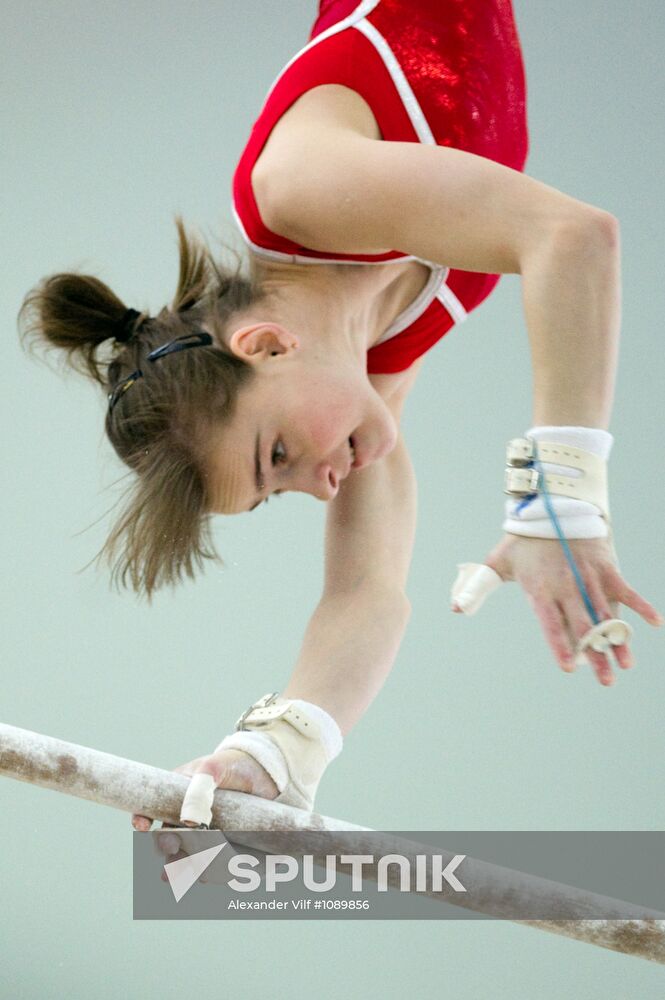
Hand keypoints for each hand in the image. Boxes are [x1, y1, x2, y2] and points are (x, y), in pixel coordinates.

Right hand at [131, 749, 279, 876]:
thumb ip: (201, 785)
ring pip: (184, 855)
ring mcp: (201, 834)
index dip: (141, 818)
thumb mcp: (215, 768)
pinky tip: (205, 876)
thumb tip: (189, 819)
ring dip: (181, 866)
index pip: (150, 809)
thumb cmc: (231, 766)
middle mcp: (184, 818)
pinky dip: (206, 871)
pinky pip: (208, 863)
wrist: (261, 775)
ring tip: (182, 873)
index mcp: (176, 795)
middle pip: (166, 838)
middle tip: (171, 847)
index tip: (142, 825)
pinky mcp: (220, 846)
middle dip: (165, 846)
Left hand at [453, 534, 662, 685]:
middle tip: (605, 681)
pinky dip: (641, 605)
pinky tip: (655, 623)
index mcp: (540, 589)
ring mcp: (588, 576)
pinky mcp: (606, 567)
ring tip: (626, 664)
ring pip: (606, 613)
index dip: (560, 644)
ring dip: (618, 640)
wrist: (552, 504)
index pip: (550, 622)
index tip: (569, 667)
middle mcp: (567, 585)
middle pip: (582, 626)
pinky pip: (626, 589)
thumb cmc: (522, 538)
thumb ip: (477, 586)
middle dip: (595, 655)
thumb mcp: (497, 561)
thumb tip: (454, 608)